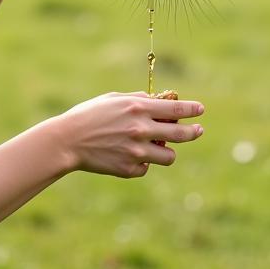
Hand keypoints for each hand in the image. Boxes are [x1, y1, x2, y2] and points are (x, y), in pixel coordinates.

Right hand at [53, 92, 204, 177]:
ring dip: (166, 151)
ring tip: (159, 146)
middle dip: (193, 132)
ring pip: (169, 156)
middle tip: (198, 130)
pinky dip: (143, 162)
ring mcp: (136, 151)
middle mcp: (141, 129)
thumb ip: (138, 99)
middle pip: (180, 134)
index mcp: (138, 108)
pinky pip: (147, 167)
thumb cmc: (89, 115)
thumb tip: (158, 100)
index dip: (192, 110)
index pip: (175, 110)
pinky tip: (129, 155)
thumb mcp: (114, 98)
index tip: (201, 110)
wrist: (68, 140)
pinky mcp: (130, 169)